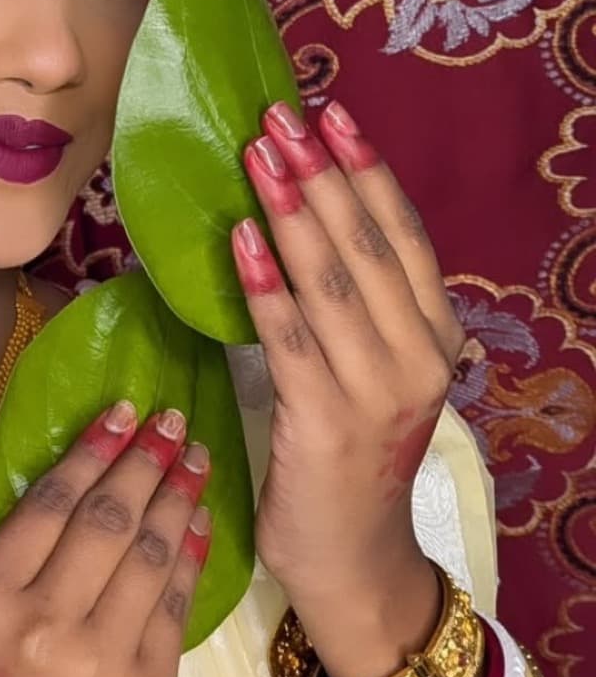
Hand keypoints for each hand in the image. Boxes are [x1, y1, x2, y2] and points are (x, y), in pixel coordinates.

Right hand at [0, 405, 210, 676]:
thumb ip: (11, 564)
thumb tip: (79, 484)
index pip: (51, 504)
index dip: (94, 450)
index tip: (123, 412)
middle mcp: (40, 624)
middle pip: (107, 519)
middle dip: (146, 460)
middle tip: (175, 420)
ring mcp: (99, 662)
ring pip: (149, 555)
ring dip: (178, 497)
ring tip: (197, 458)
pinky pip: (175, 607)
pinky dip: (191, 557)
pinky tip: (201, 522)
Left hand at [232, 99, 464, 676]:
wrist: (356, 562)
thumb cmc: (351, 456)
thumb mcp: (373, 371)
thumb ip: (354, 305)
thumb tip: (301, 216)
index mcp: (435, 336)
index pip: (403, 237)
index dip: (366, 171)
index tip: (331, 114)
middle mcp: (418, 356)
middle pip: (368, 247)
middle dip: (322, 174)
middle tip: (281, 117)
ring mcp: (376, 391)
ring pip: (333, 284)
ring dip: (292, 214)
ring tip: (258, 156)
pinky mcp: (326, 424)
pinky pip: (292, 341)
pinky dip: (267, 288)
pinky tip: (241, 241)